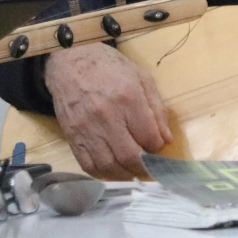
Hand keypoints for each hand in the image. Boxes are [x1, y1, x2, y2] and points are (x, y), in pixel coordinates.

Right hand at [42, 43, 172, 178]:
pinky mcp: (72, 137)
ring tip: (135, 170)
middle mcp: (106, 117)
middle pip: (129, 155)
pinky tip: (116, 170)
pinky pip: (88, 165)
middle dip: (145, 167)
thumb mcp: (143, 80)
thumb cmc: (112, 69)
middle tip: (152, 167)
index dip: (158, 147)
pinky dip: (105, 174)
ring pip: (109, 165)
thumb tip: (166, 140)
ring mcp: (86, 129)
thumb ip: (157, 110)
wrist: (71, 63)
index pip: (149, 137)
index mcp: (128, 99)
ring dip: (126, 174)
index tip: (161, 147)